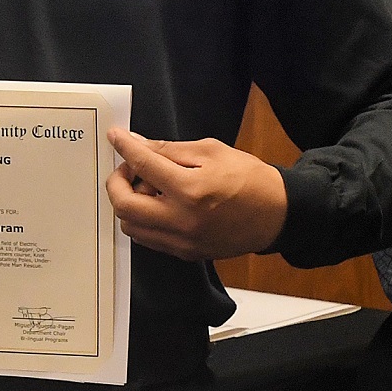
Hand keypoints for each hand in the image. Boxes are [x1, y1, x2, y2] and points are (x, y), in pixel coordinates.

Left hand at [104, 128, 288, 260]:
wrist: (275, 214)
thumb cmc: (249, 178)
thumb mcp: (212, 151)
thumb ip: (171, 150)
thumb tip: (139, 144)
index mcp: (190, 190)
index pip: (143, 165)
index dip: (124, 147)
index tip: (116, 136)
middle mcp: (180, 220)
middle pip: (124, 205)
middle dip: (117, 181)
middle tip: (128, 167)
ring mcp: (181, 241)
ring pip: (130, 226)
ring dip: (129, 203)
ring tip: (148, 186)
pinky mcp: (184, 253)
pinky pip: (148, 238)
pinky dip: (143, 219)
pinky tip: (158, 204)